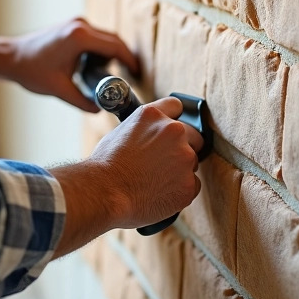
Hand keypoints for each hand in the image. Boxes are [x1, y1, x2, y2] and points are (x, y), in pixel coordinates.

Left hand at [8, 17, 139, 111]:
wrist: (9, 56)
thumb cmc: (31, 70)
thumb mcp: (59, 89)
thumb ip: (82, 101)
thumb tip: (100, 110)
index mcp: (80, 37)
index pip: (115, 47)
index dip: (130, 61)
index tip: (138, 74)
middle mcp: (81, 25)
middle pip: (113, 40)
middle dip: (123, 58)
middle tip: (130, 78)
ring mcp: (76, 24)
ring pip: (105, 38)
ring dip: (110, 55)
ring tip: (108, 77)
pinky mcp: (72, 26)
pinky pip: (95, 37)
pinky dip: (100, 50)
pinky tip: (94, 68)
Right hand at [51, 97, 204, 254]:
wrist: (104, 192)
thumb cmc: (106, 165)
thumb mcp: (121, 131)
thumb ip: (145, 129)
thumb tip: (153, 135)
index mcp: (153, 116)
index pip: (176, 106)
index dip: (173, 119)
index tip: (170, 129)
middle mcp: (173, 131)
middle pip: (194, 135)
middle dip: (183, 146)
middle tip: (165, 161)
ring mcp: (185, 157)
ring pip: (192, 162)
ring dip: (180, 169)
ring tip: (154, 180)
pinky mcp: (189, 183)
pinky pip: (191, 185)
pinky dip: (179, 190)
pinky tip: (159, 192)